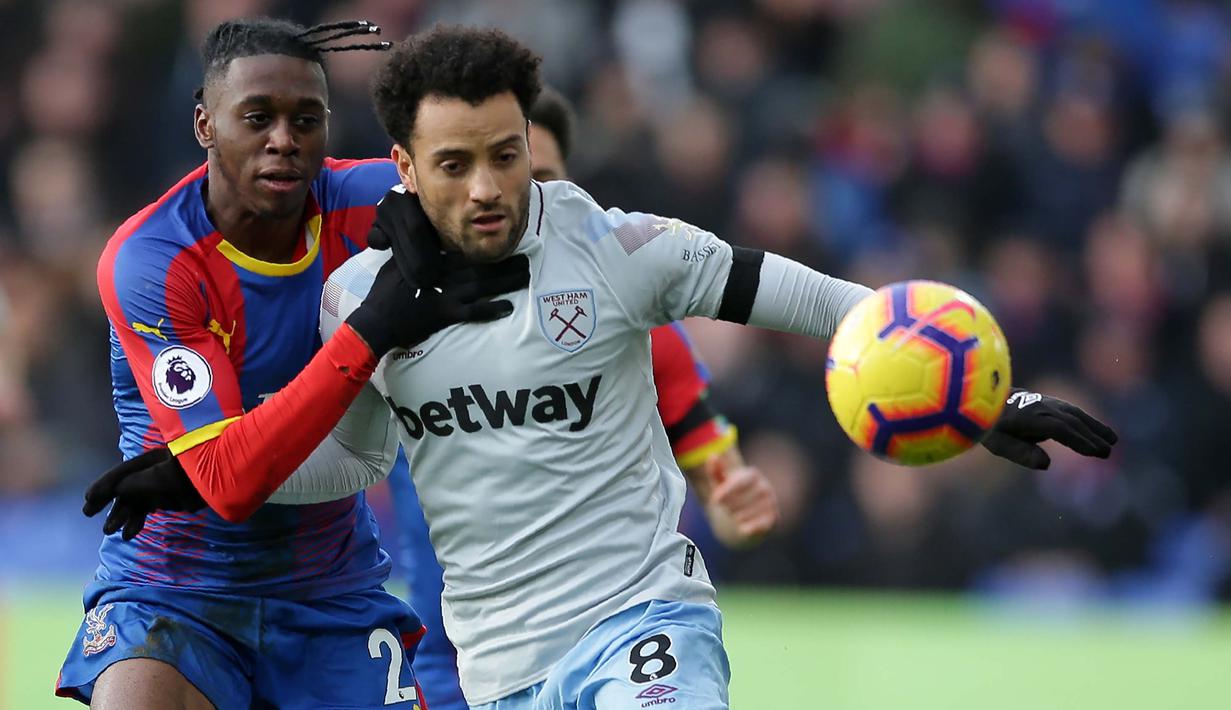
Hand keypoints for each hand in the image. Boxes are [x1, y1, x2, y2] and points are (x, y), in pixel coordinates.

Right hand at [82, 447, 204, 540]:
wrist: (223, 479)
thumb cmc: (192, 474)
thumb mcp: (160, 477)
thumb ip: (134, 485)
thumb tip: (115, 492)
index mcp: (150, 460)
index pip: (121, 473)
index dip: (103, 486)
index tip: (88, 500)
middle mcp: (153, 471)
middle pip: (125, 488)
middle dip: (109, 502)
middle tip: (88, 513)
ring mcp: (162, 485)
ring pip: (135, 502)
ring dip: (122, 516)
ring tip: (110, 531)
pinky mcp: (171, 499)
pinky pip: (147, 510)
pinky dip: (137, 521)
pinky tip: (128, 535)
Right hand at [348, 187, 529, 355]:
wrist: (377, 319)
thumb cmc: (386, 291)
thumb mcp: (399, 263)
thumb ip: (417, 252)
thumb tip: (429, 240)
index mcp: (433, 262)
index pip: (465, 252)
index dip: (486, 248)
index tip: (505, 242)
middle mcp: (443, 276)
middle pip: (481, 268)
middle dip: (505, 264)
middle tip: (528, 260)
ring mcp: (445, 296)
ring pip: (482, 287)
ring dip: (505, 282)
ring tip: (526, 277)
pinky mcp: (444, 315)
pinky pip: (472, 312)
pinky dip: (490, 309)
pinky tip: (508, 307)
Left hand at [704, 452, 778, 547]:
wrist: (748, 512)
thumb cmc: (731, 494)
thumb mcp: (720, 483)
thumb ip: (715, 471)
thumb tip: (712, 456)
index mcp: (752, 474)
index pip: (739, 483)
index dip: (726, 492)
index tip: (715, 500)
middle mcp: (765, 487)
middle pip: (740, 500)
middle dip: (728, 507)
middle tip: (727, 508)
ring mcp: (771, 502)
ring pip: (745, 515)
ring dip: (736, 518)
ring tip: (736, 515)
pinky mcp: (774, 518)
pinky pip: (757, 526)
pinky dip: (747, 528)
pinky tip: (742, 527)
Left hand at [982, 389, 1118, 469]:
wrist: (986, 399)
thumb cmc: (990, 425)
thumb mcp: (997, 442)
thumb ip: (1020, 452)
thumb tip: (1046, 465)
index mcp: (1028, 417)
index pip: (1058, 428)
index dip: (1076, 440)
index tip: (1093, 452)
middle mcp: (1041, 407)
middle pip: (1070, 422)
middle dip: (1090, 436)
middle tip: (1107, 452)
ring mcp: (1047, 403)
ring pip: (1075, 414)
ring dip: (1094, 427)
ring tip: (1112, 441)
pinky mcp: (1052, 403)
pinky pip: (1073, 411)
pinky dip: (1089, 420)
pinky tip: (1101, 431)